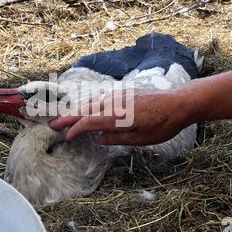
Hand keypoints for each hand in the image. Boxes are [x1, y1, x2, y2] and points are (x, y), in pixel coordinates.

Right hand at [50, 89, 193, 145]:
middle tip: (53, 124)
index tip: (66, 138)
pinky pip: (100, 98)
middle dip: (67, 117)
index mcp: (117, 116)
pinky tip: (87, 110)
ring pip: (91, 102)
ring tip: (66, 118)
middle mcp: (114, 103)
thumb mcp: (141, 139)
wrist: (178, 104)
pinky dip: (89, 105)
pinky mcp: (123, 92)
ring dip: (77, 110)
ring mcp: (118, 95)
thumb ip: (117, 138)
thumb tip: (98, 138)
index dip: (74, 130)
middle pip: (85, 109)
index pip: (88, 122)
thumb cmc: (163, 125)